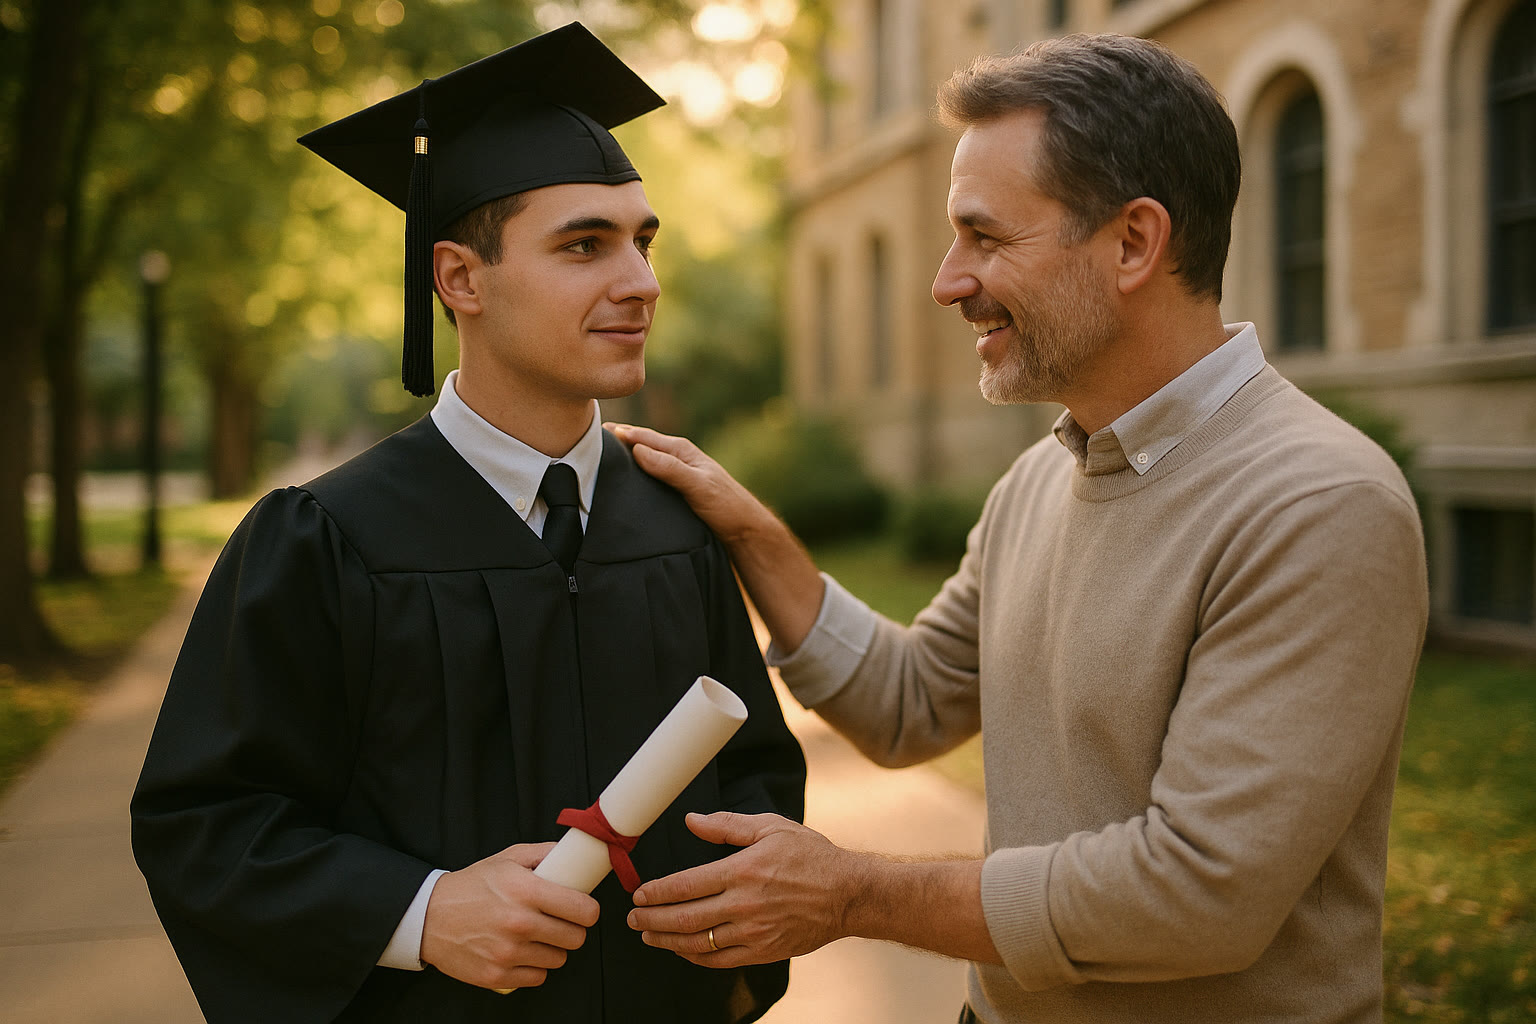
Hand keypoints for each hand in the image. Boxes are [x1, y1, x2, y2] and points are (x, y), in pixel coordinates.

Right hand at [420, 842, 599, 990]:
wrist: (428, 916)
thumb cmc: (470, 887)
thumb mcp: (506, 859)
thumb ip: (544, 854)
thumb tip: (574, 855)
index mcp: (526, 891)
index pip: (583, 910)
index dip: (588, 910)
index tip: (583, 909)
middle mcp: (519, 923)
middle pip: (576, 938)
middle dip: (572, 929)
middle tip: (559, 922)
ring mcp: (508, 953)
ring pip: (559, 959)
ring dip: (552, 948)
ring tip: (536, 936)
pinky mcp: (497, 975)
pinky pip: (538, 977)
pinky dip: (534, 967)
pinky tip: (522, 952)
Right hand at [602, 424, 767, 544]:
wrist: (745, 529)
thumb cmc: (726, 506)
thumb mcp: (698, 486)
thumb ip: (669, 468)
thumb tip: (637, 449)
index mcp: (680, 450)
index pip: (642, 436)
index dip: (617, 433)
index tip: (590, 430)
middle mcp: (676, 458)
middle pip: (639, 445)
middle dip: (615, 441)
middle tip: (583, 440)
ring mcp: (675, 473)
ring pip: (642, 460)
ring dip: (622, 457)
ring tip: (595, 458)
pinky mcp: (674, 489)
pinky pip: (647, 476)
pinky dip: (632, 474)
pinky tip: (621, 481)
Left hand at [625, 811, 861, 967]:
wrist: (848, 893)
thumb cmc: (811, 855)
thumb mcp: (771, 827)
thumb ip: (727, 826)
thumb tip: (692, 821)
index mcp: (743, 870)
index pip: (686, 885)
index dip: (657, 892)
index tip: (640, 894)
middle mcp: (744, 904)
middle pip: (685, 918)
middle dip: (652, 920)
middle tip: (634, 918)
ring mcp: (753, 931)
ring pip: (699, 942)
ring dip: (668, 941)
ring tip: (649, 936)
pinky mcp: (763, 951)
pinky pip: (721, 960)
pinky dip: (697, 957)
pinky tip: (684, 950)